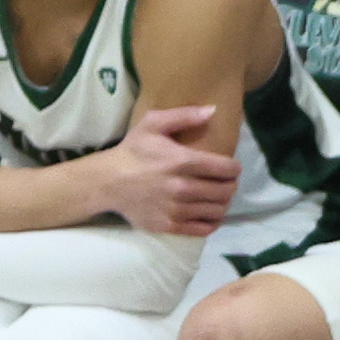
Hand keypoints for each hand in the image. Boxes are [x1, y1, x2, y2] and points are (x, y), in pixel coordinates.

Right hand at [96, 102, 241, 236]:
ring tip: (215, 196)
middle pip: (227, 191)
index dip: (233, 167)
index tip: (228, 167)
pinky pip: (206, 228)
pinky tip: (206, 212)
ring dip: (222, 203)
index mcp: (182, 161)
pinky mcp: (170, 225)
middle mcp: (183, 187)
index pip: (227, 169)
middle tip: (222, 182)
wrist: (107, 181)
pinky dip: (212, 221)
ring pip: (219, 210)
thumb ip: (183, 116)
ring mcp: (177, 209)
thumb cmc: (132, 151)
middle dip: (230, 185)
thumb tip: (213, 111)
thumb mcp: (151, 124)